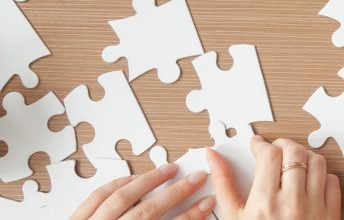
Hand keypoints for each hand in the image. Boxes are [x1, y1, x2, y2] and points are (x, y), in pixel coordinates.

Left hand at [70, 163, 214, 219]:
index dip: (190, 216)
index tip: (207, 204)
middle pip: (148, 211)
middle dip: (176, 193)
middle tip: (196, 179)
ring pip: (122, 198)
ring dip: (148, 181)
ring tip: (168, 170)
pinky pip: (95, 198)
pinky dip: (115, 185)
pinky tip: (129, 179)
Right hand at [209, 136, 340, 219]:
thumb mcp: (234, 218)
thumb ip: (223, 184)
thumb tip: (213, 157)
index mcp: (265, 202)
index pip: (269, 154)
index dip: (261, 144)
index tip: (256, 146)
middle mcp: (293, 202)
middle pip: (294, 152)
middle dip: (282, 145)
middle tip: (274, 151)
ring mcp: (315, 207)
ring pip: (317, 162)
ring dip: (304, 156)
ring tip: (292, 163)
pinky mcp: (331, 215)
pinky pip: (333, 182)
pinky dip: (322, 175)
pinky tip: (309, 181)